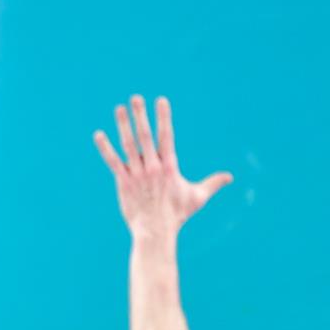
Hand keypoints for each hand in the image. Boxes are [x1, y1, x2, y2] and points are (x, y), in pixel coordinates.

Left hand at [93, 96, 231, 240]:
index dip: (163, 117)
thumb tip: (230, 177)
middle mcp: (152, 167)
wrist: (156, 231)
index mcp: (169, 166)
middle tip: (135, 97)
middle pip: (144, 135)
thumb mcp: (198, 197)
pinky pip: (113, 161)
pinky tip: (98, 135)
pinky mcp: (123, 182)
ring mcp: (136, 174)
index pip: (166, 135)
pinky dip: (105, 148)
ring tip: (119, 108)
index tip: (161, 100)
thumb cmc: (177, 215)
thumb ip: (213, 183)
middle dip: (140, 115)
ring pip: (128, 145)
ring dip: (123, 125)